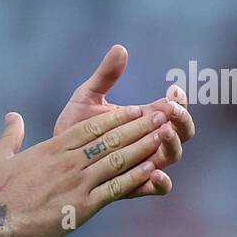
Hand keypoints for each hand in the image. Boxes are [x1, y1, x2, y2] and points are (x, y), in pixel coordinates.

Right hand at [0, 106, 172, 236]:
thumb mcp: (1, 156)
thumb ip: (11, 134)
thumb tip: (12, 116)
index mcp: (53, 148)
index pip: (91, 127)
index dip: (117, 117)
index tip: (136, 110)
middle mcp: (69, 161)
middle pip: (110, 139)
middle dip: (138, 126)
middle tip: (162, 116)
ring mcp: (77, 183)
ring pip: (117, 160)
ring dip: (143, 147)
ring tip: (163, 136)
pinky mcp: (83, 205)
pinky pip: (115, 189)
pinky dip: (135, 178)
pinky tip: (153, 171)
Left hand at [53, 45, 195, 196]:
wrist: (54, 159)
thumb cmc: (74, 126)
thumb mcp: (88, 97)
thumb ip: (105, 76)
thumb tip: (119, 48)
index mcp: (146, 120)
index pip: (174, 109)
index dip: (179, 100)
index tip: (173, 88)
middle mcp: (152, 142)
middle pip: (182, 132)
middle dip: (181, 119)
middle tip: (171, 108)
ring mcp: (145, 164)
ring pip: (173, 156)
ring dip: (173, 143)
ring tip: (164, 132)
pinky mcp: (133, 186)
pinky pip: (156, 188)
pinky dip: (161, 181)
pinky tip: (155, 172)